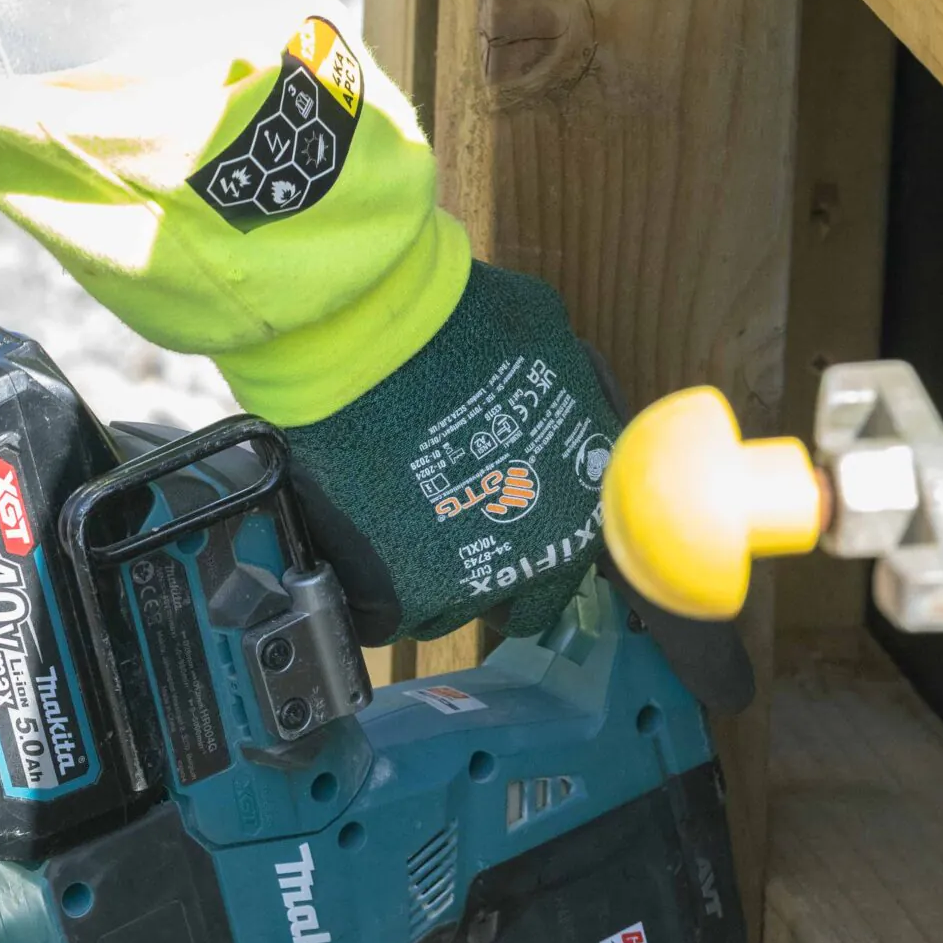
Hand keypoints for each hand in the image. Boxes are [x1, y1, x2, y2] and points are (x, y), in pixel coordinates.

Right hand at [282, 260, 617, 645]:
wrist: (374, 342)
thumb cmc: (462, 326)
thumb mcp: (546, 344)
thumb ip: (564, 390)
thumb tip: (567, 389)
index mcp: (583, 509)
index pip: (569, 562)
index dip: (537, 541)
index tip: (508, 524)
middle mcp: (535, 560)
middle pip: (513, 597)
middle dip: (484, 568)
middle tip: (446, 532)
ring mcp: (464, 586)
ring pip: (446, 613)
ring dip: (426, 580)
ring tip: (395, 530)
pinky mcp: (397, 596)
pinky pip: (385, 616)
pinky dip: (372, 589)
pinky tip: (360, 545)